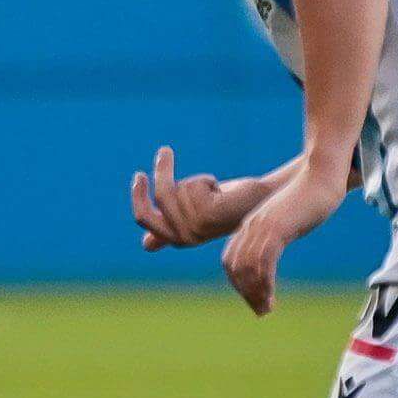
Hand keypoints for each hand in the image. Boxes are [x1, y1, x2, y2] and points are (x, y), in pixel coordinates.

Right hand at [129, 144, 247, 252]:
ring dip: (197, 180)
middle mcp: (183, 237)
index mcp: (177, 238)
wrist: (259, 204)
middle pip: (159, 197)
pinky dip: (206, 181)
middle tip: (165, 152)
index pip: (144, 219)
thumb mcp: (195, 215)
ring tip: (214, 189)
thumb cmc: (228, 208)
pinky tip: (221, 192)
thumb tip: (146, 245)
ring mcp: (195, 228)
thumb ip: (172, 228)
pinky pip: (193, 186)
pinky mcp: (207, 215)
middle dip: (161, 173)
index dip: (138, 197)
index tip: (140, 175)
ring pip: (179, 188)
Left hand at [220, 157, 348, 314]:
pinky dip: (264, 283)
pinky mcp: (277, 228)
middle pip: (234, 265)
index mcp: (251, 224)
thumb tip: (275, 246)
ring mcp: (262, 227)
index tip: (253, 299)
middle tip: (261, 311)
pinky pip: (263, 261)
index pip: (231, 259)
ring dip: (254, 292)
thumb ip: (276, 232)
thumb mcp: (286, 218)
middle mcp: (251, 226)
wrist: (321, 177)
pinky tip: (272, 297)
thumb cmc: (309, 198)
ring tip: (266, 309)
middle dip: (244, 292)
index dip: (237, 282)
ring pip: (247, 267)